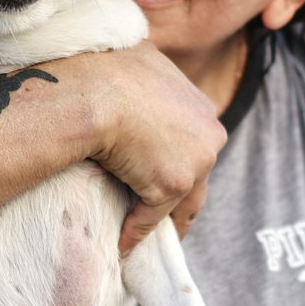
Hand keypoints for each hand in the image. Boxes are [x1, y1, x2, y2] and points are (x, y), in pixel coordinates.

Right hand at [75, 40, 225, 253]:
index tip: (165, 174)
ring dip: (163, 221)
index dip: (181, 161)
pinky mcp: (173, 184)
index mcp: (201, 105)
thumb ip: (146, 77)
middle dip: (183, 199)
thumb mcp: (137, 62)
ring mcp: (195, 160)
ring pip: (181, 201)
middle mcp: (209, 132)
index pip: (196, 144)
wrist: (96, 88)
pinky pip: (152, 217)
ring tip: (146, 237)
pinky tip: (123, 243)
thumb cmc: (105, 69)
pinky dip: (135, 232)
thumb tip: (134, 65)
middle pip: (198, 177)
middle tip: (167, 218)